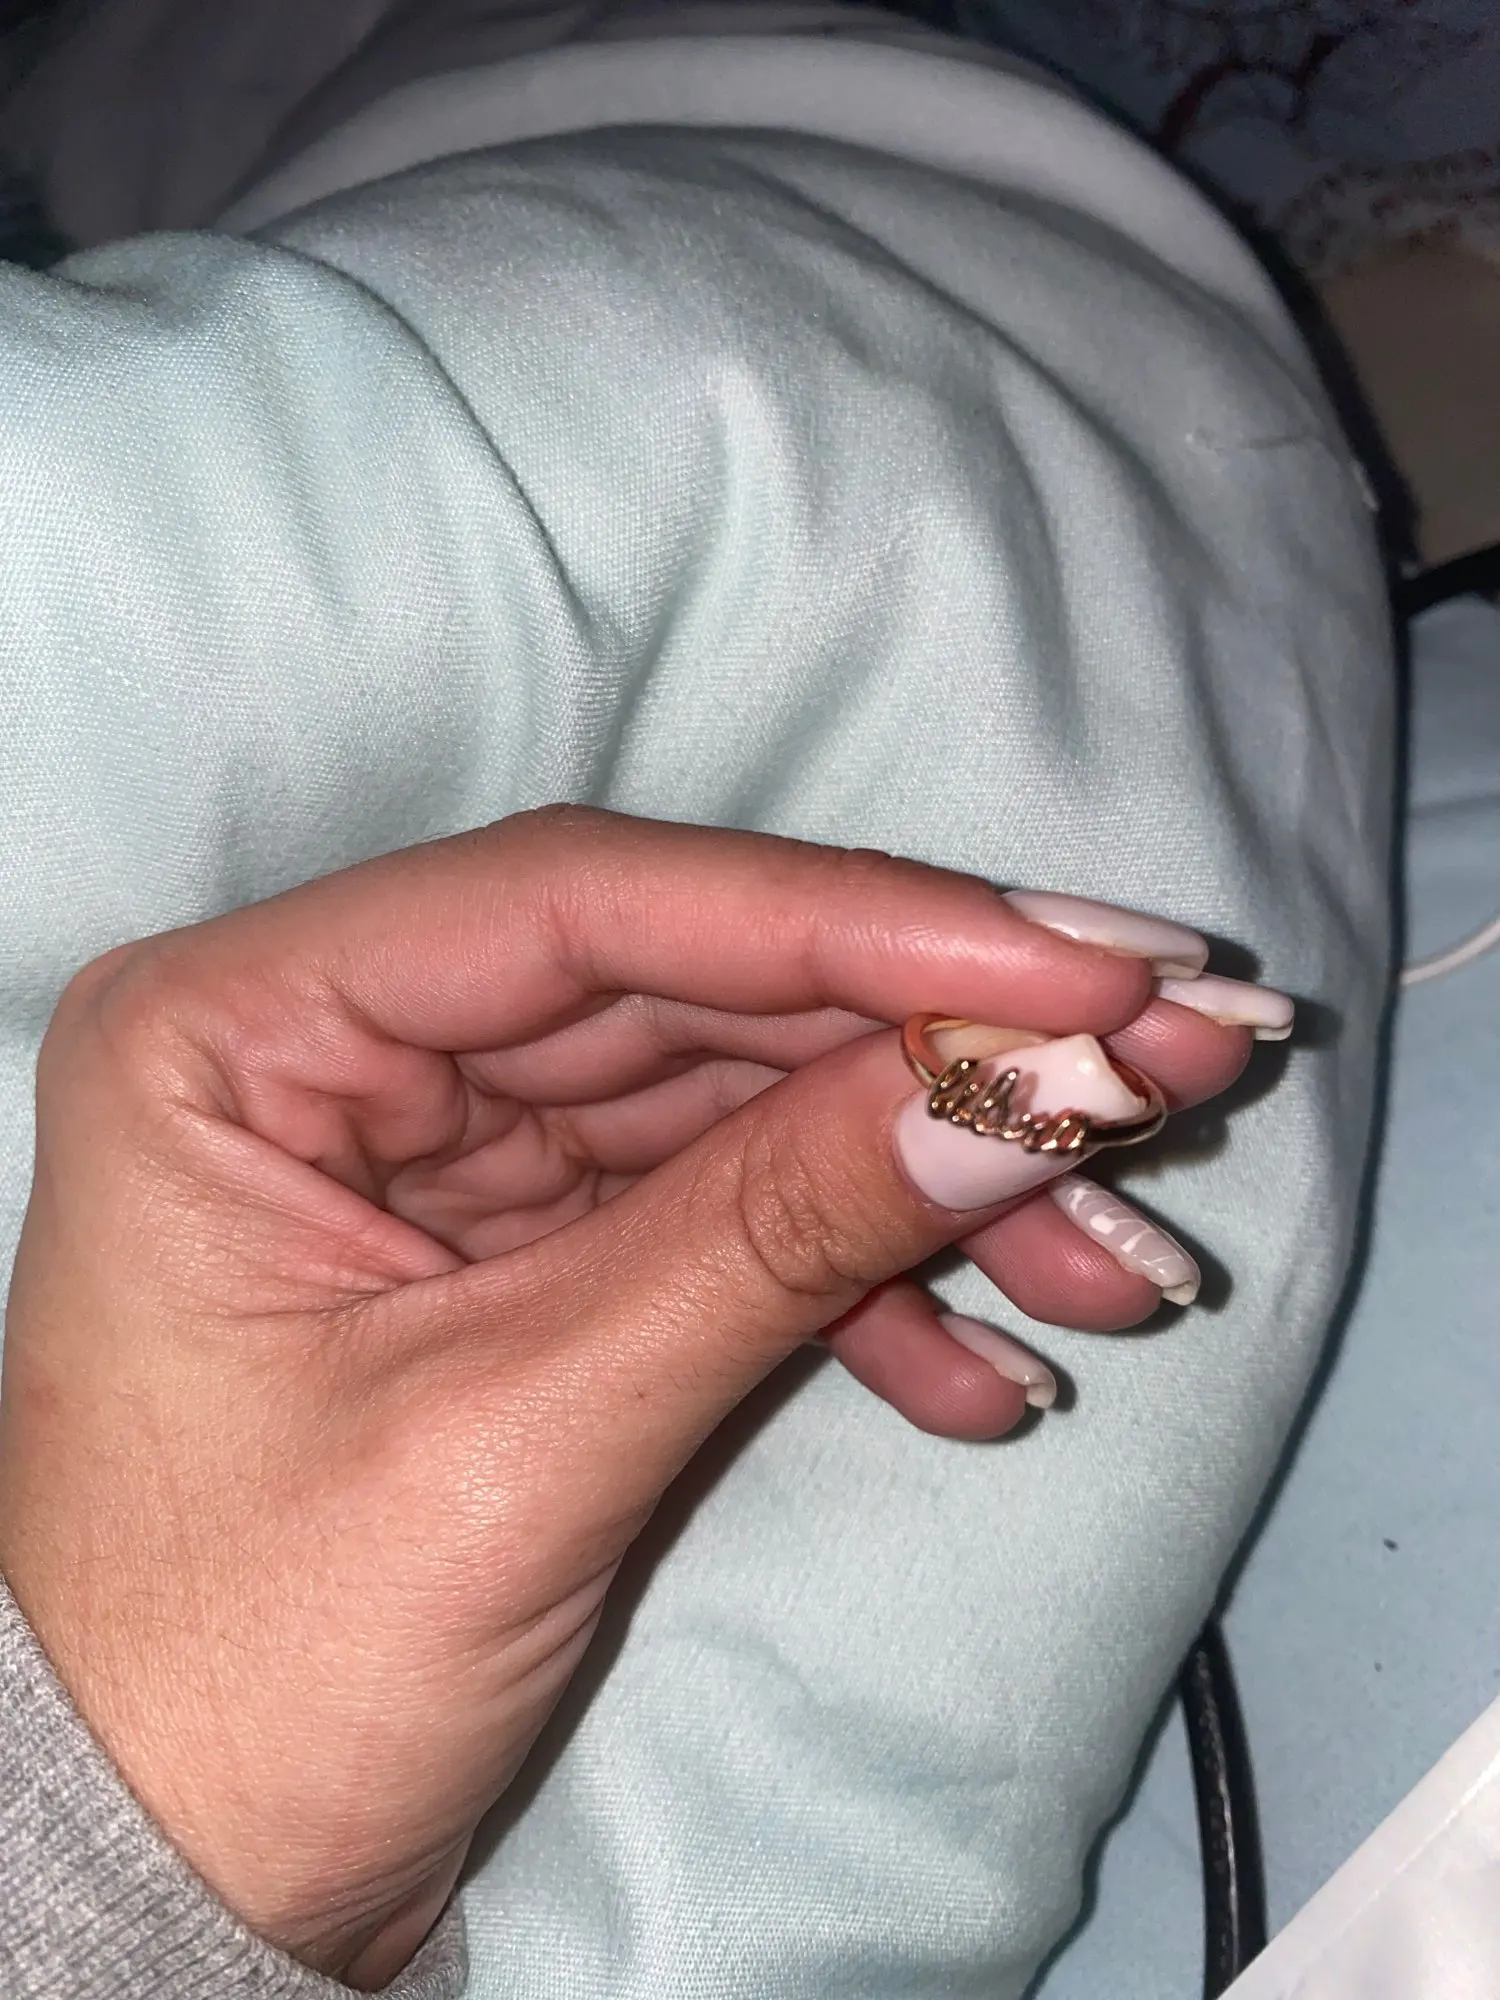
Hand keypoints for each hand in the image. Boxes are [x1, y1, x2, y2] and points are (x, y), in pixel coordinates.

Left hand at [0, 810, 1247, 1986]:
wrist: (172, 1885)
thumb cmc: (241, 1677)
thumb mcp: (515, 1443)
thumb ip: (770, 1239)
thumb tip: (1028, 1092)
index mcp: (242, 1033)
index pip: (586, 908)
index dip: (849, 922)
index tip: (1072, 969)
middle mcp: (343, 1050)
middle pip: (691, 992)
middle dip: (930, 1047)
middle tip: (1166, 1064)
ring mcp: (447, 1154)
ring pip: (734, 1106)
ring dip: (931, 1181)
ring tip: (1118, 1256)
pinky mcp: (529, 1256)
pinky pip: (722, 1222)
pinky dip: (862, 1289)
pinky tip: (990, 1371)